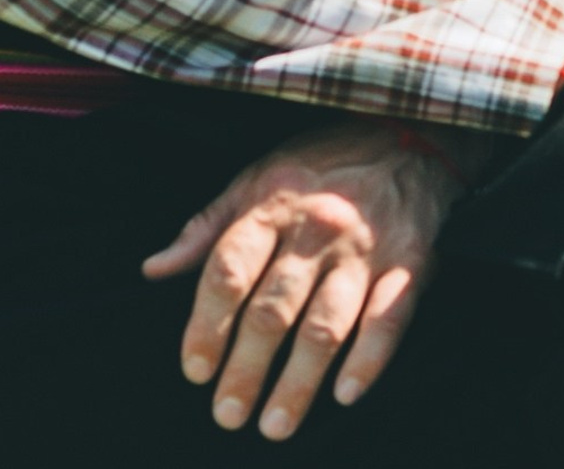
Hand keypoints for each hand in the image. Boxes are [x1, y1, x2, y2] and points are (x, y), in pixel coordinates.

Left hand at [142, 121, 482, 438]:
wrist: (407, 138)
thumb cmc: (321, 165)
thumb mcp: (257, 177)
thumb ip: (207, 226)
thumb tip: (153, 268)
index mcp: (274, 205)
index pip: (229, 271)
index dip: (206, 326)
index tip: (194, 371)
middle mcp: (318, 228)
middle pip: (273, 309)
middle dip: (246, 368)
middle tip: (227, 415)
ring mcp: (366, 249)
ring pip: (326, 325)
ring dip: (299, 382)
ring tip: (275, 426)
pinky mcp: (410, 263)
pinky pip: (388, 319)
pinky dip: (369, 360)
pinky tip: (345, 394)